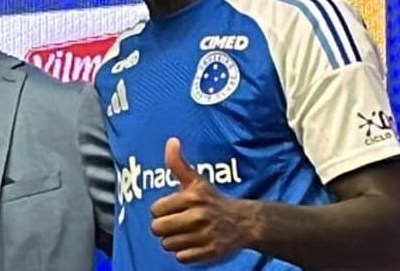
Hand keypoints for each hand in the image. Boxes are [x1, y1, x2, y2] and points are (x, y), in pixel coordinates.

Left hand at [149, 138, 253, 263]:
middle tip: (174, 223)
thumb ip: (178, 163)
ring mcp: (204, 236)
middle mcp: (198, 216)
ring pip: (167, 245)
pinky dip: (184, 253)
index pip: (155, 210)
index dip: (160, 210)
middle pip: (158, 229)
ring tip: (184, 233)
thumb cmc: (213, 200)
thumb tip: (171, 141)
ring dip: (173, 241)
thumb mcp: (196, 180)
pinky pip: (181, 258)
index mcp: (192, 197)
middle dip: (163, 227)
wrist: (243, 222)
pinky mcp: (210, 253)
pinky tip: (193, 243)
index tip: (171, 209)